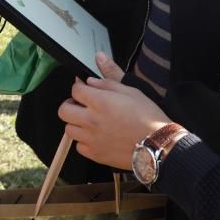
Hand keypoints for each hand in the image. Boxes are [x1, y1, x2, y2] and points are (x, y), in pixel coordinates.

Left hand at [58, 54, 167, 169]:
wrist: (156, 145)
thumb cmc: (147, 116)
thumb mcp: (131, 90)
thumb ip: (109, 78)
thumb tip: (96, 65)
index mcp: (99, 102)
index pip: (75, 89)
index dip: (80, 87)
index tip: (86, 89)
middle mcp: (90, 120)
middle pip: (63, 110)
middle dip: (71, 104)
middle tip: (82, 105)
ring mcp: (91, 139)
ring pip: (68, 129)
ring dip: (76, 123)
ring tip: (90, 122)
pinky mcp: (94, 154)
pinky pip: (79, 146)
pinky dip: (84, 141)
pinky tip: (96, 137)